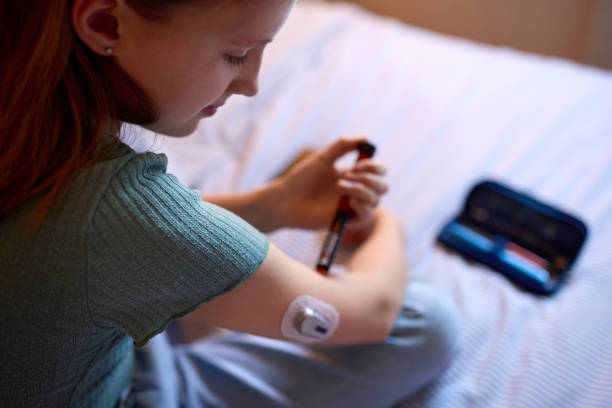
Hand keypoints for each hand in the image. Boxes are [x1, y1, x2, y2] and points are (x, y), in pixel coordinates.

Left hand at [274, 137, 388, 231]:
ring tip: (339, 186)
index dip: (375, 166)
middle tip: (347, 175)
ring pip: (375, 200)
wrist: (286, 200)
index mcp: (353, 175)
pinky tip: (349, 201)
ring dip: (361, 190)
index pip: (378, 170)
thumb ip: (343, 146)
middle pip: (383, 186)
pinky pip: (366, 217)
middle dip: (369, 178)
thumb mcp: (323, 158)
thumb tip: (366, 139)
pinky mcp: (346, 221)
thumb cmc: (301, 179)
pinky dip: (363, 207)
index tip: (358, 164)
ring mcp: (352, 207)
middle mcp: (356, 191)